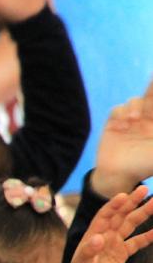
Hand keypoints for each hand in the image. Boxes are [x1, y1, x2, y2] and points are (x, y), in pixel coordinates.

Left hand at [63, 185, 152, 262]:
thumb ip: (88, 252)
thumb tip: (97, 239)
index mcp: (93, 234)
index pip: (104, 215)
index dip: (113, 205)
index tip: (123, 195)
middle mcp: (105, 235)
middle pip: (120, 215)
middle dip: (132, 202)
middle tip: (144, 189)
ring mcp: (114, 243)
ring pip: (131, 225)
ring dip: (143, 214)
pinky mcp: (122, 253)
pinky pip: (137, 242)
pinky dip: (148, 237)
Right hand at [92, 77, 152, 197]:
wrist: (118, 176)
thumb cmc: (143, 166)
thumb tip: (147, 120)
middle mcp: (146, 119)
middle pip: (150, 96)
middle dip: (152, 87)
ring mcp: (129, 120)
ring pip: (134, 101)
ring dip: (134, 107)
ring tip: (133, 120)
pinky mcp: (113, 124)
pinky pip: (117, 110)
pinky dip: (120, 114)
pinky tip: (122, 125)